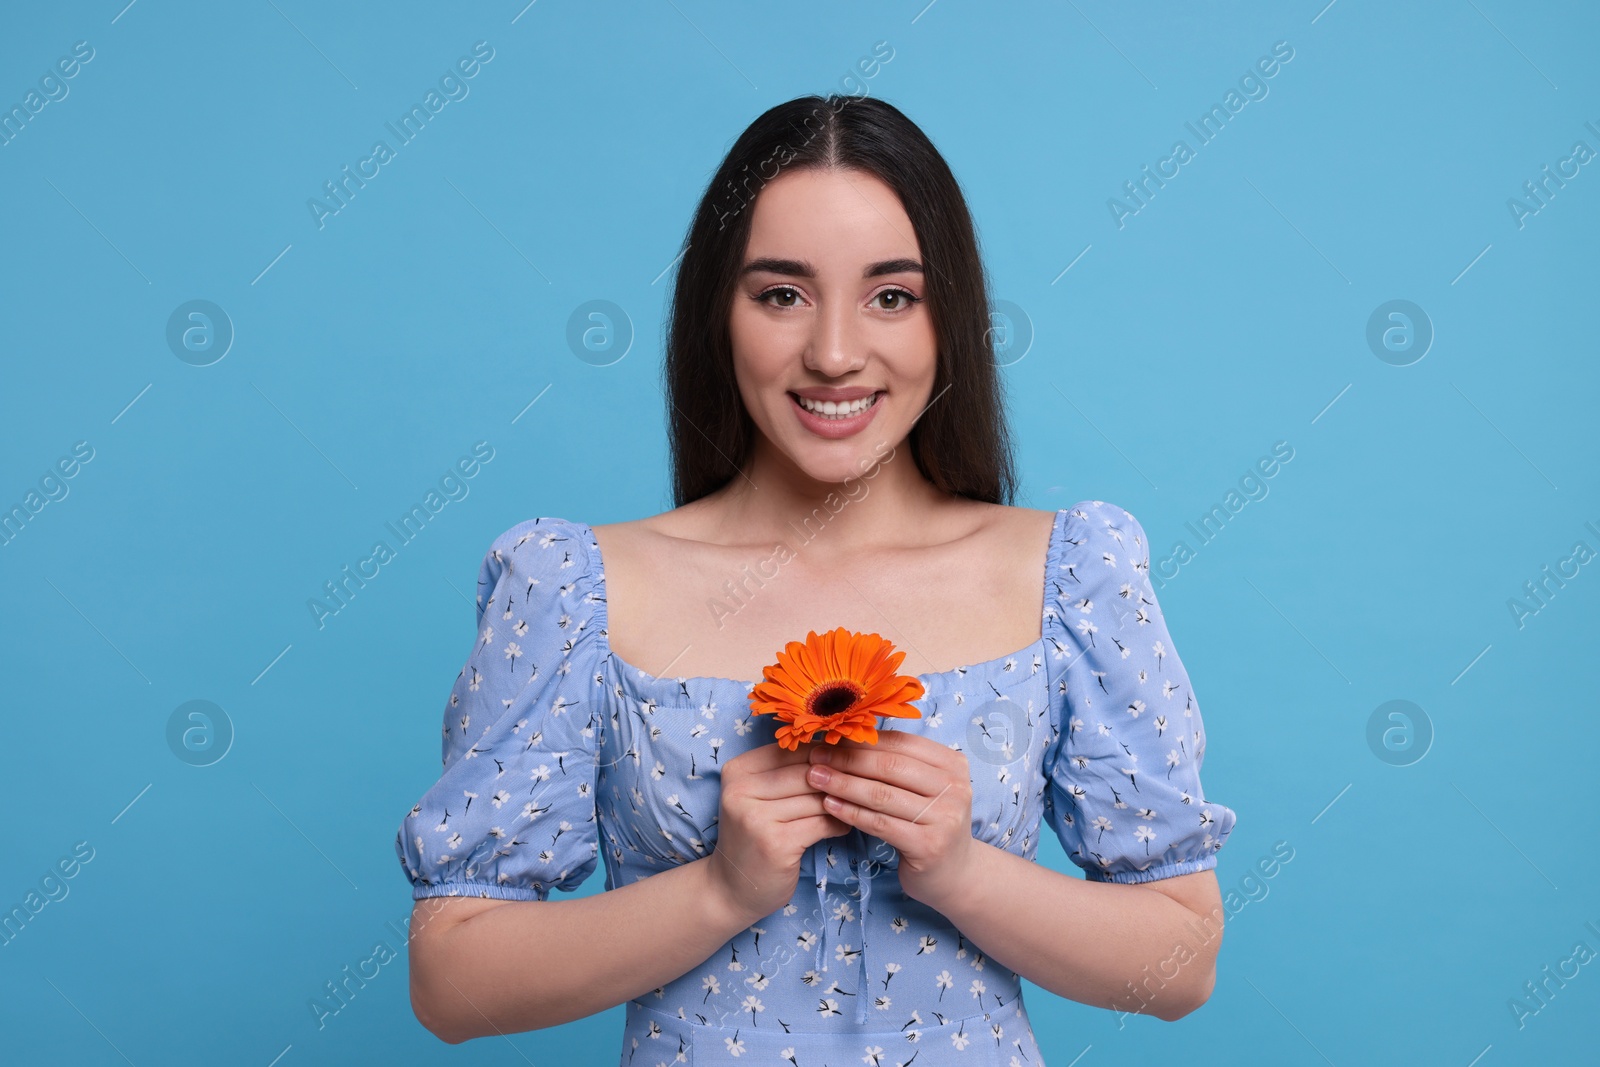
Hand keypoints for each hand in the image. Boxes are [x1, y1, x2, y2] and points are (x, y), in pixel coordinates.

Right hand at [705, 740, 851, 924]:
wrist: (731, 889)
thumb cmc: (753, 837)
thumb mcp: (759, 797)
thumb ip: (789, 773)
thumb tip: (840, 749)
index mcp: (737, 771)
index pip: (792, 750)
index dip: (825, 753)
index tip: (849, 760)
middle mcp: (741, 790)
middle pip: (807, 771)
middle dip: (838, 777)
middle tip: (864, 782)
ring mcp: (756, 818)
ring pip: (817, 797)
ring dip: (843, 801)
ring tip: (856, 805)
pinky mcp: (775, 844)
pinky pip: (822, 823)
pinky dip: (839, 823)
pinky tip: (844, 826)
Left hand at [804, 729, 977, 909]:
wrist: (955, 874)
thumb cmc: (930, 823)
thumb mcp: (924, 788)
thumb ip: (897, 764)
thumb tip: (847, 738)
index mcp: (953, 764)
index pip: (901, 743)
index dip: (863, 740)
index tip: (830, 738)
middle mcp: (955, 788)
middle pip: (890, 766)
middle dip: (848, 760)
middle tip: (816, 757)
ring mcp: (944, 818)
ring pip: (881, 794)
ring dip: (843, 784)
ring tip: (815, 779)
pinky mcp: (928, 845)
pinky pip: (879, 823)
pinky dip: (851, 812)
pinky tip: (829, 805)